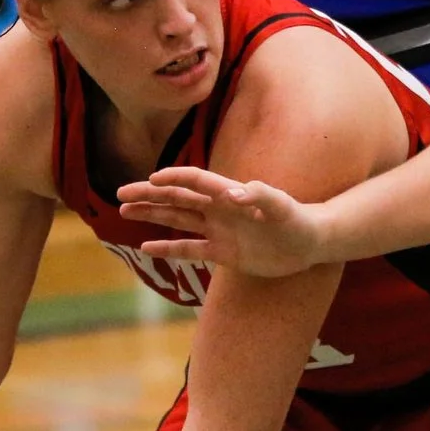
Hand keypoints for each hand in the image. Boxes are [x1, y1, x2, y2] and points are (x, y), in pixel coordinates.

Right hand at [116, 166, 327, 275]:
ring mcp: (218, 229)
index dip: (173, 178)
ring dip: (151, 215)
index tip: (150, 180)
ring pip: (177, 219)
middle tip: (121, 194)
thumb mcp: (283, 207)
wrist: (308, 243)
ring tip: (124, 211)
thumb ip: (261, 196)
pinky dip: (169, 248)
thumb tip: (235, 194)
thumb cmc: (297, 220)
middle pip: (176, 197)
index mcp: (228, 193)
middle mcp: (218, 209)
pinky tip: (147, 247)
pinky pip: (189, 249)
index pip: (194, 181)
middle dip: (148, 195)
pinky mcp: (222, 251)